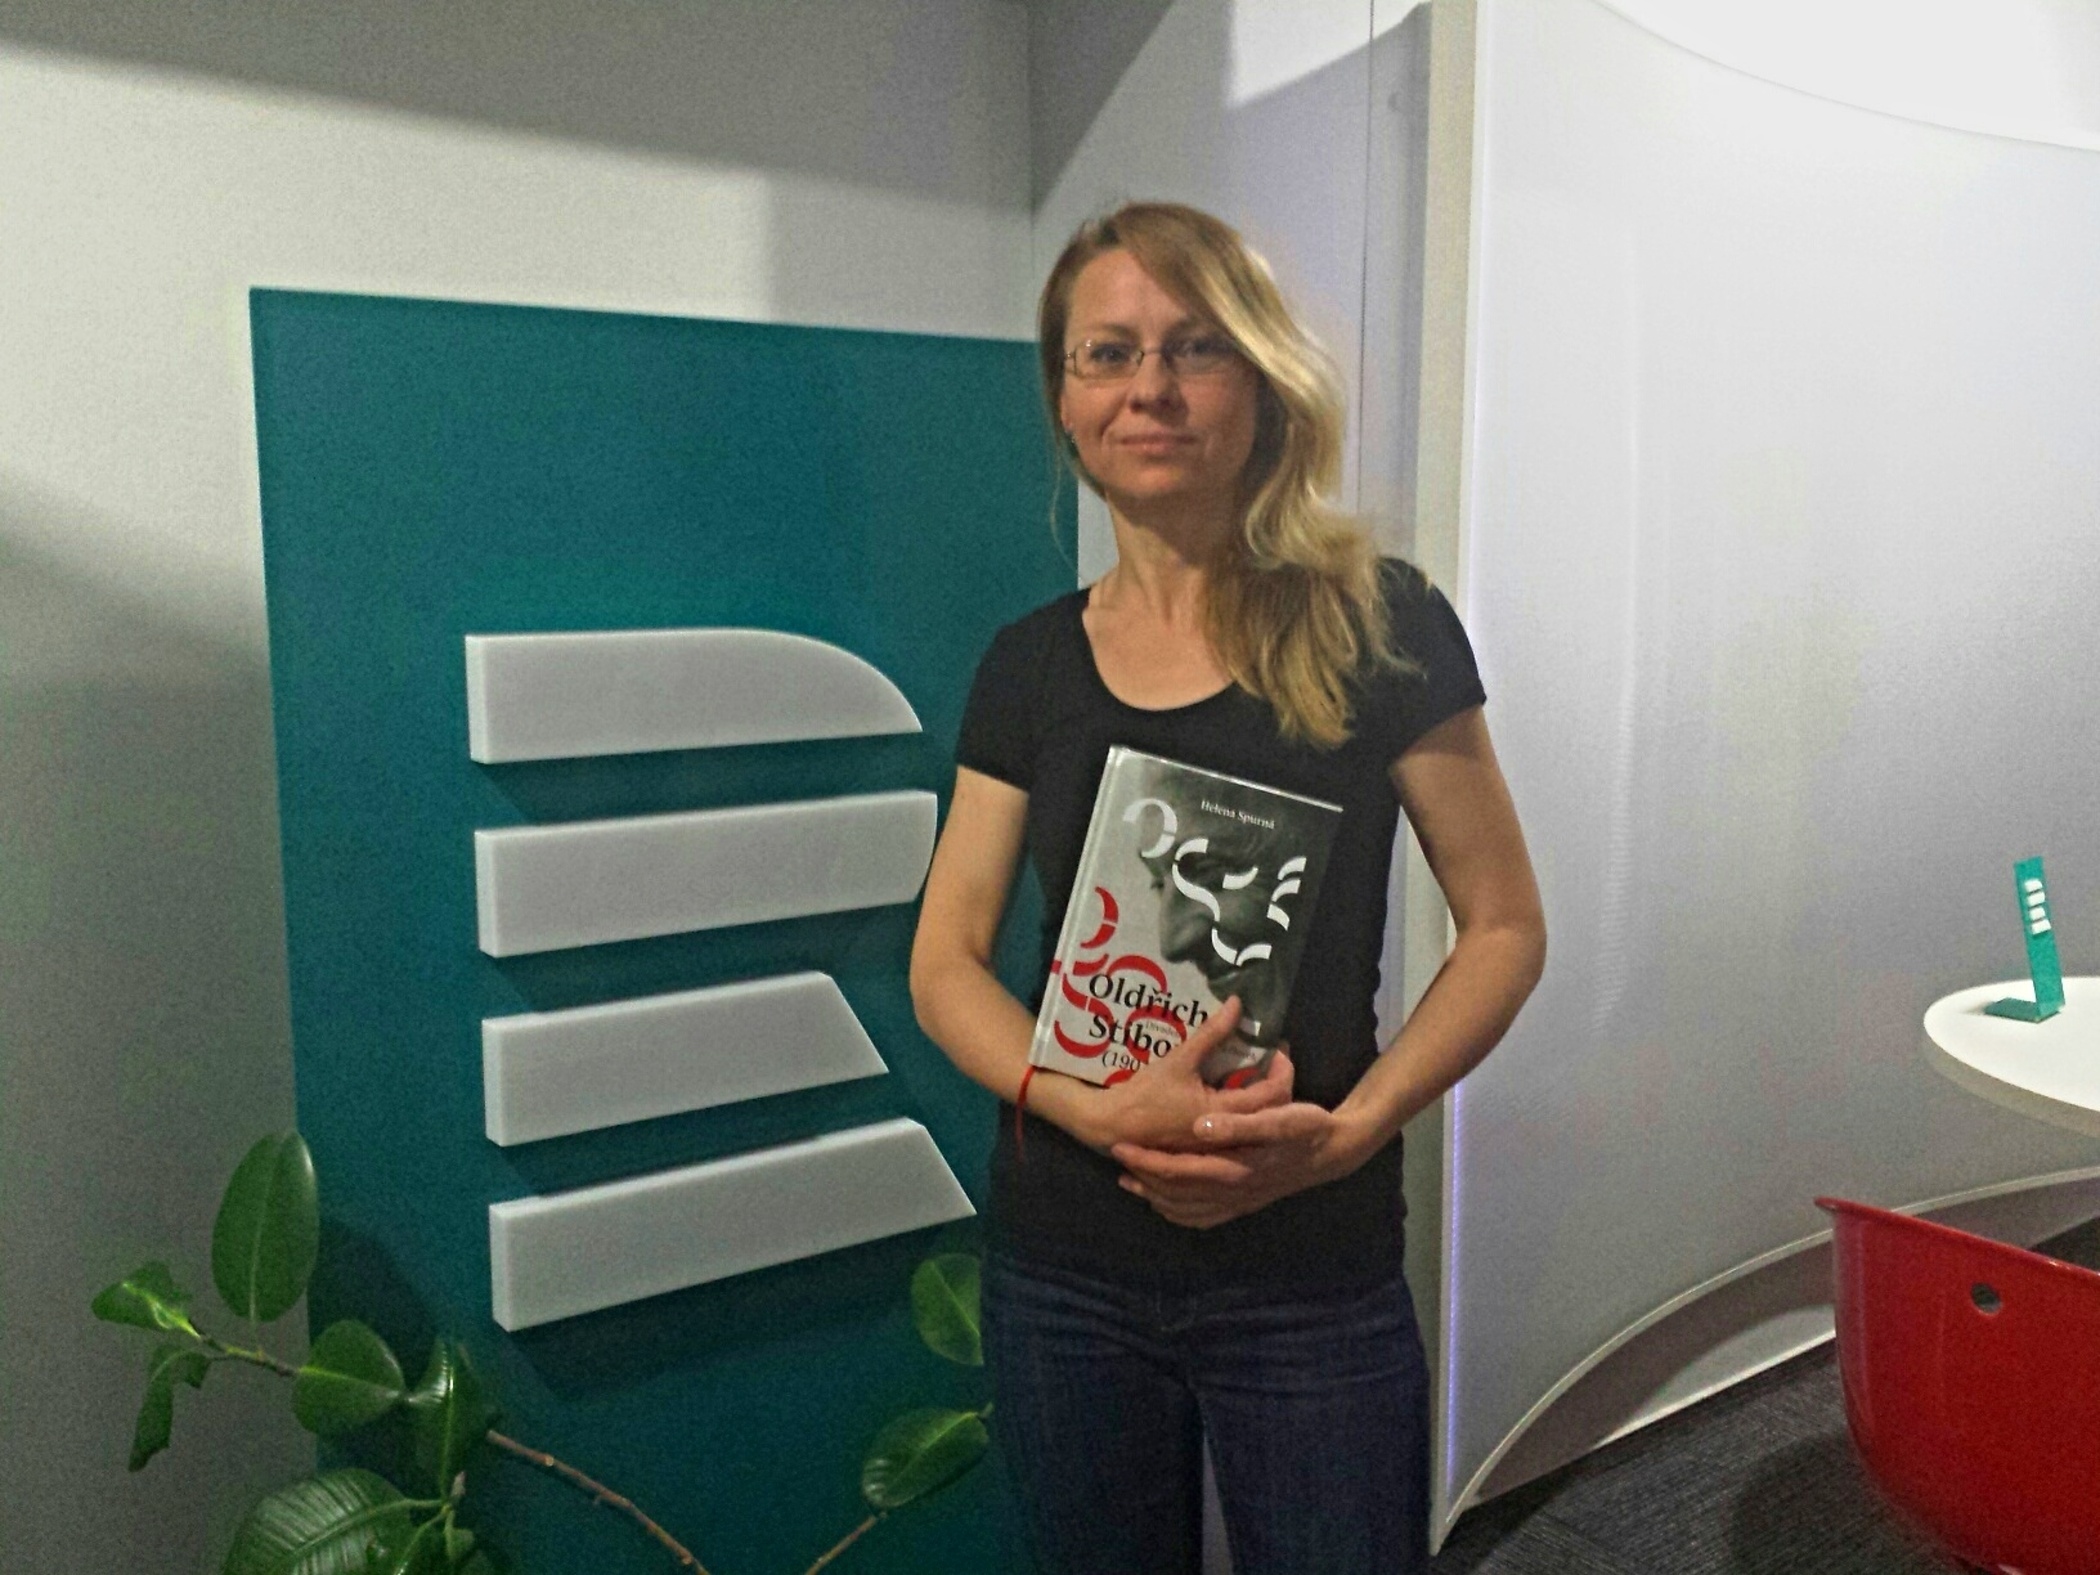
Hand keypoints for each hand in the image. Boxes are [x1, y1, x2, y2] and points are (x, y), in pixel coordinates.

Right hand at [1083, 998, 1290, 1153]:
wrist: (1112, 1126)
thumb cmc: (1144, 1095)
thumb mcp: (1179, 1060)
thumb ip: (1211, 1033)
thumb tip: (1237, 1004)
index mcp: (1224, 1115)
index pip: (1272, 1094)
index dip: (1282, 1068)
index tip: (1277, 1047)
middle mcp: (1227, 1135)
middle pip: (1271, 1110)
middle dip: (1276, 1080)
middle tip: (1271, 1055)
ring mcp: (1218, 1144)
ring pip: (1255, 1121)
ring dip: (1261, 1095)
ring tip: (1256, 1068)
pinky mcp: (1207, 1145)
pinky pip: (1238, 1127)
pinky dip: (1244, 1107)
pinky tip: (1234, 1088)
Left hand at [1110, 1053, 1371, 1228]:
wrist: (1336, 1151)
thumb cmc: (1308, 1127)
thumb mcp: (1279, 1118)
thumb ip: (1240, 1124)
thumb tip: (1201, 1125)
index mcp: (1236, 1170)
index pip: (1179, 1170)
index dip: (1147, 1160)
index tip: (1120, 1146)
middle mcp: (1234, 1193)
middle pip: (1176, 1192)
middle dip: (1143, 1178)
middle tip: (1117, 1160)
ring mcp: (1240, 1202)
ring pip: (1187, 1209)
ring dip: (1156, 1197)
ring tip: (1130, 1181)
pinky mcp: (1246, 1203)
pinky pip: (1204, 1217)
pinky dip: (1179, 1212)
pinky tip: (1168, 1204)